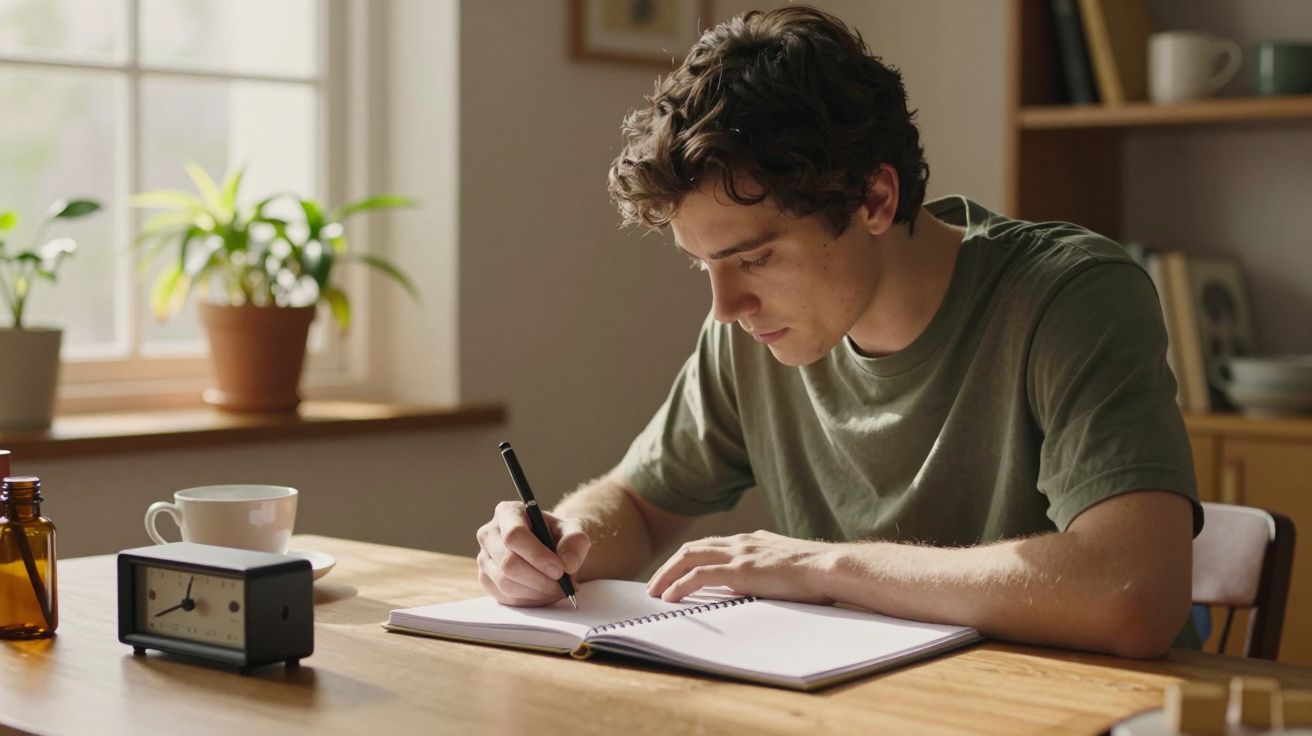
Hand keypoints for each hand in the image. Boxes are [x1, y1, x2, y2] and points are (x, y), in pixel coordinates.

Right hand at [475, 500, 590, 606]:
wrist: (551, 547)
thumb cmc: (559, 535)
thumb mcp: (574, 530)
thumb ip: (575, 542)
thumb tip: (567, 564)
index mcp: (508, 513)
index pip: (514, 535)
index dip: (537, 556)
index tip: (559, 570)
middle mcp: (489, 534)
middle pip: (508, 563)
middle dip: (539, 580)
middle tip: (564, 586)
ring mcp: (484, 558)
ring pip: (505, 583)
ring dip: (537, 593)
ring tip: (559, 590)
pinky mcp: (486, 579)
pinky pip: (505, 597)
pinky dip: (529, 601)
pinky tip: (546, 594)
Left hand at [647, 530, 837, 603]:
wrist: (830, 567)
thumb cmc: (816, 572)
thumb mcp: (785, 565)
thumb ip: (766, 569)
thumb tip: (753, 583)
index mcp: (752, 541)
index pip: (711, 545)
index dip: (690, 558)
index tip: (677, 573)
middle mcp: (741, 542)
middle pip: (693, 548)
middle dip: (670, 565)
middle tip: (656, 583)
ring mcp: (739, 555)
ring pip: (688, 558)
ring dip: (667, 574)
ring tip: (655, 592)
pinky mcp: (739, 571)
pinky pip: (698, 576)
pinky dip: (679, 585)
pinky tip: (670, 597)